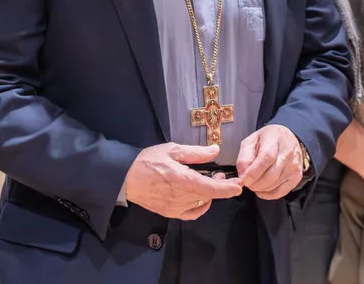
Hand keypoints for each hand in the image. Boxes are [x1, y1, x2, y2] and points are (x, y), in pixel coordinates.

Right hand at [124, 143, 242, 219]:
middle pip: (208, 196)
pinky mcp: (169, 213)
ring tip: (209, 181)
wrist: (125, 178)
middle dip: (219, 186)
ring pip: (201, 204)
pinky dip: (200, 206)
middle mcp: (180, 197)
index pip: (211, 189)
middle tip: (219, 174)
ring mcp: (174, 208)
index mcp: (182, 180)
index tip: (239, 186)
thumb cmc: (148, 161)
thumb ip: (195, 153)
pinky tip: (201, 198)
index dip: (227, 189)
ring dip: (209, 194)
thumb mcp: (172, 150)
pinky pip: (191, 213)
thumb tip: (215, 151)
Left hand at [236, 124, 304, 199]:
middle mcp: (288, 151)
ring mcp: (294, 165)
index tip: (245, 180)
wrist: (286, 138)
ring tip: (255, 183)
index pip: (266, 157)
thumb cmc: (266, 140)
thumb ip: (244, 158)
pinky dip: (269, 194)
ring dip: (261, 188)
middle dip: (256, 184)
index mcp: (274, 139)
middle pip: (272, 174)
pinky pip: (282, 191)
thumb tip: (243, 176)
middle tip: (248, 183)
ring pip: (275, 184)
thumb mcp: (250, 142)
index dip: (254, 172)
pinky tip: (263, 189)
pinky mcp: (297, 176)